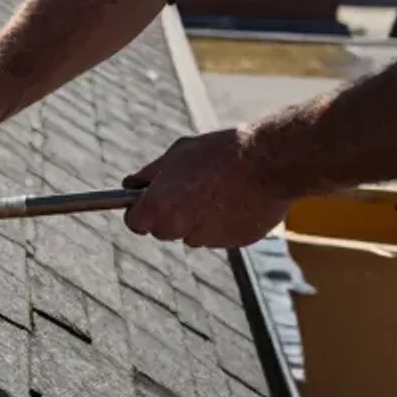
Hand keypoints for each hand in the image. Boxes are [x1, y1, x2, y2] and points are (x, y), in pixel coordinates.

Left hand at [121, 127, 291, 247]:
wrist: (268, 162)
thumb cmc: (218, 153)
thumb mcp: (176, 154)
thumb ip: (148, 174)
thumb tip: (129, 184)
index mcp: (157, 209)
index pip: (134, 222)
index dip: (140, 209)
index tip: (149, 198)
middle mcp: (178, 231)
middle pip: (164, 229)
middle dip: (170, 213)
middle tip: (189, 187)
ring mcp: (208, 239)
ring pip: (194, 232)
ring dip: (199, 217)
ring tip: (218, 188)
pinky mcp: (235, 242)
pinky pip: (222, 233)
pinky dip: (225, 221)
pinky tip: (237, 197)